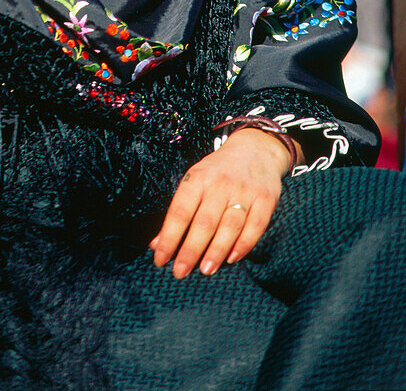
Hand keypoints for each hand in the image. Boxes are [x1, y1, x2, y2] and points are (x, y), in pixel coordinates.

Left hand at [149, 128, 292, 277]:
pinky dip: (244, 245)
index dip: (169, 237)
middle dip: (190, 251)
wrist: (254, 149)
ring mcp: (244, 191)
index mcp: (198, 178)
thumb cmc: (217, 172)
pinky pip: (255, 227)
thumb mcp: (195, 182)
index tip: (160, 259)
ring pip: (229, 227)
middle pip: (204, 223)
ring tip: (205, 270)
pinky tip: (232, 258)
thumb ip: (178, 213)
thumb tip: (156, 245)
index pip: (180, 212)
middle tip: (180, 272)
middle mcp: (220, 184)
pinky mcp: (265, 199)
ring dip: (216, 252)